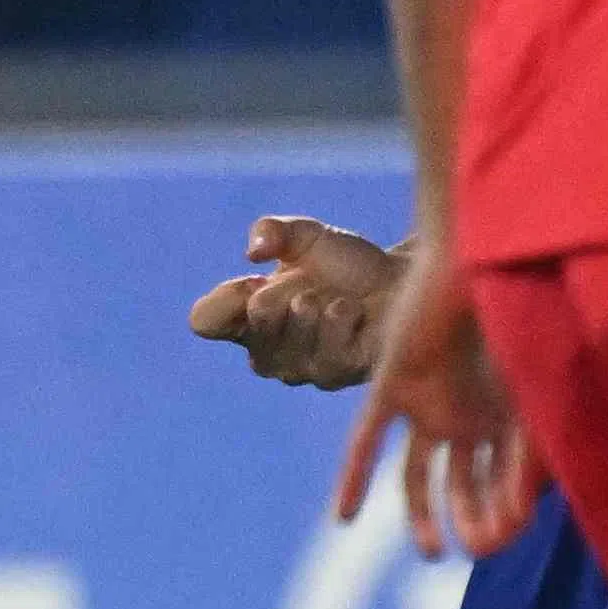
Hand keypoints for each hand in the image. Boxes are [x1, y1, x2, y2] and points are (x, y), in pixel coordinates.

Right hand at [186, 212, 403, 390]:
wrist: (403, 282)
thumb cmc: (349, 264)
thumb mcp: (307, 236)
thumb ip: (274, 231)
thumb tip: (253, 251)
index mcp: (248, 318)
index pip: (204, 320)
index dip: (226, 297)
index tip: (254, 278)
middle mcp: (269, 352)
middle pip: (254, 325)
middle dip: (285, 294)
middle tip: (309, 286)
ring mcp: (302, 370)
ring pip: (290, 342)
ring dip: (317, 309)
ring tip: (337, 299)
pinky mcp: (338, 377)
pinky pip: (328, 352)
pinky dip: (343, 321)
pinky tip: (356, 313)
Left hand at [331, 236, 535, 558]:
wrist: (478, 261)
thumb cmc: (519, 321)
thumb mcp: (531, 401)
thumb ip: (528, 458)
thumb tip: (518, 517)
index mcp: (506, 416)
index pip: (504, 482)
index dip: (506, 513)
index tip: (505, 538)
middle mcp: (465, 413)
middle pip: (463, 483)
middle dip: (470, 518)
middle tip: (471, 549)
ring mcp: (427, 401)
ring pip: (417, 473)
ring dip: (420, 514)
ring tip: (432, 552)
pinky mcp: (390, 386)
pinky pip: (366, 439)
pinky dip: (354, 477)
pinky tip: (343, 518)